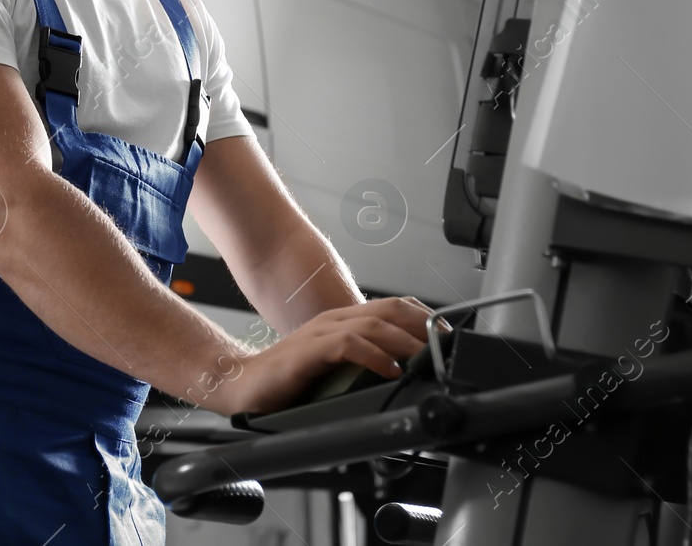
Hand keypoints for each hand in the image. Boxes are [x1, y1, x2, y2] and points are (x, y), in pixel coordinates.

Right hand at [208, 296, 445, 416]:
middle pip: (391, 309)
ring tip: (424, 358)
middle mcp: (335, 320)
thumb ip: (362, 363)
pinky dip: (375, 357)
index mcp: (343, 321)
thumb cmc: (288, 380)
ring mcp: (321, 333)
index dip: (425, 318)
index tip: (447, 337)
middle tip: (445, 346)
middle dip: (424, 325)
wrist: (243, 384)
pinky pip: (348, 345)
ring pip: (374, 325)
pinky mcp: (309, 351)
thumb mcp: (334, 367)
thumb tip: (403, 373)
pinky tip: (389, 370)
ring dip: (405, 341)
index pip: (394, 306)